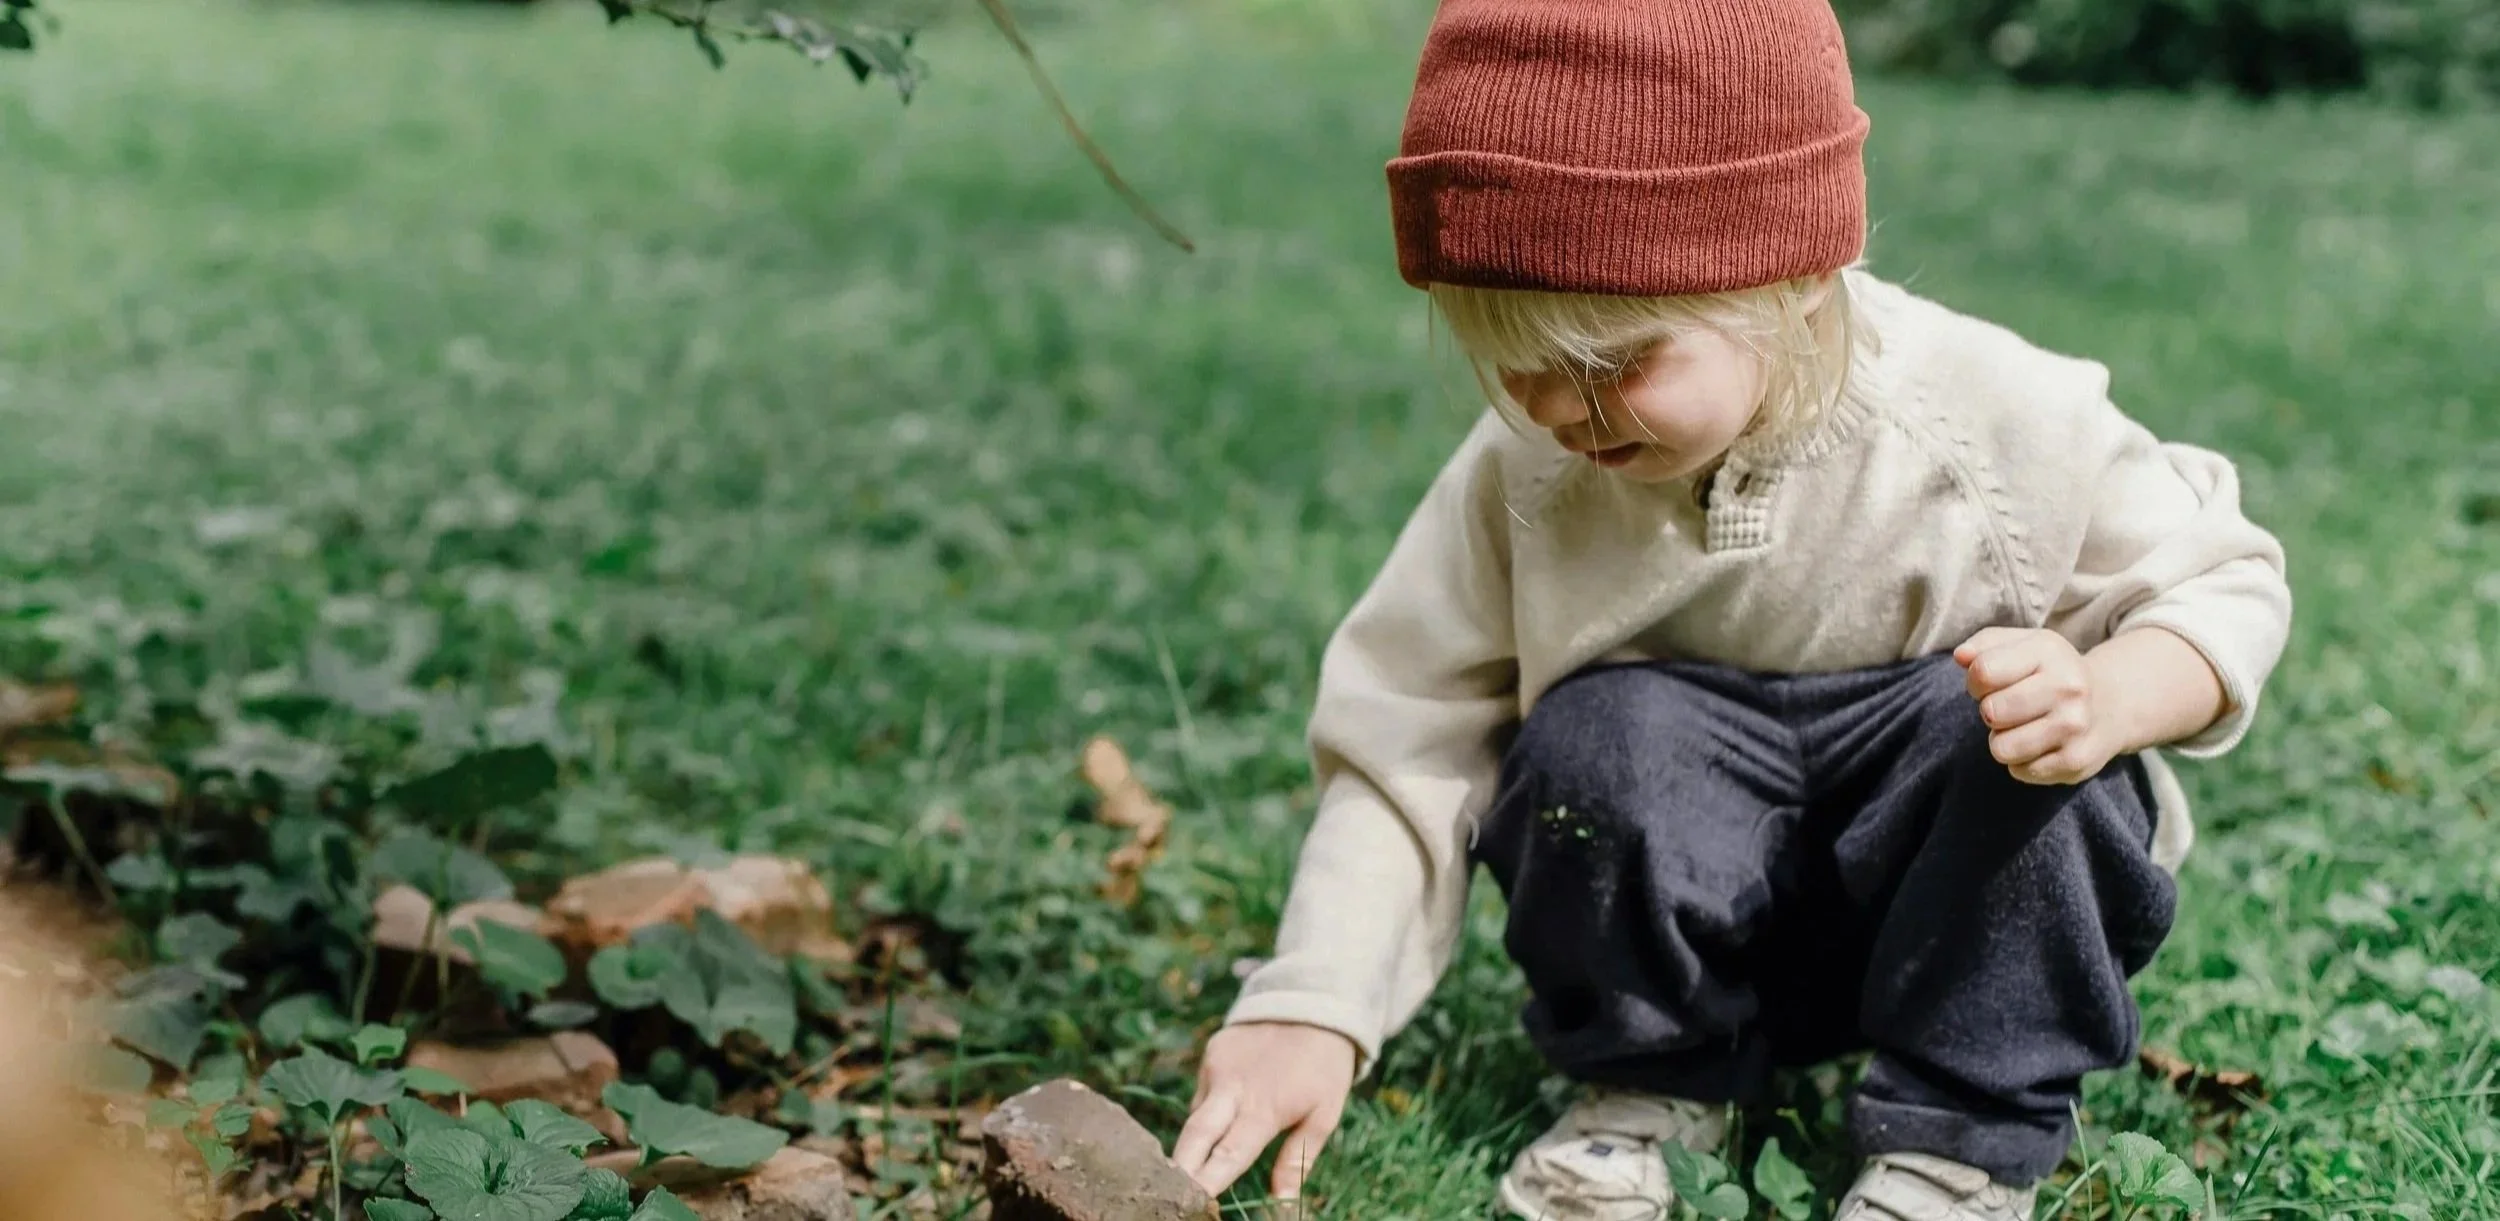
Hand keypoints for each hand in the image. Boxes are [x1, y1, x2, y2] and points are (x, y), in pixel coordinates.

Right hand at [1170, 1022, 1357, 1202]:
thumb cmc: (1324, 1067)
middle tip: (1169, 1191)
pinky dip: (1210, 1109)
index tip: (1194, 1200)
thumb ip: (1297, 1160)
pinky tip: (1228, 1109)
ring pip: (1197, 1115)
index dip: (1208, 1179)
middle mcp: (1231, 1088)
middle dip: (1179, 1166)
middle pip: (1194, 1135)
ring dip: (1199, 1139)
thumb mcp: (1324, 1114)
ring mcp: (1216, 1067)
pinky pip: (1203, 1093)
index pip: (1228, 1153)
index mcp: (1263, 1109)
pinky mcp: (1211, 1052)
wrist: (1314, 1003)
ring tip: (1206, 1157)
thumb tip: (1281, 1203)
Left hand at [1954, 627, 2118, 784]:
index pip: (1983, 672)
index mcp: (2050, 652)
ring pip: (2002, 748)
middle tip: (2011, 707)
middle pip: (1991, 712)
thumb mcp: (2023, 645)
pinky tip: (2042, 744)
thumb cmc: (2050, 672)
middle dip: (1991, 711)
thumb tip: (1961, 656)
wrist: (2111, 704)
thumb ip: (1985, 645)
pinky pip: (2019, 771)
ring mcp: (2075, 726)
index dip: (1976, 681)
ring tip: (2025, 726)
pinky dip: (2022, 761)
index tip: (1991, 683)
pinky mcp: (2075, 761)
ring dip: (2004, 739)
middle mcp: (2069, 687)